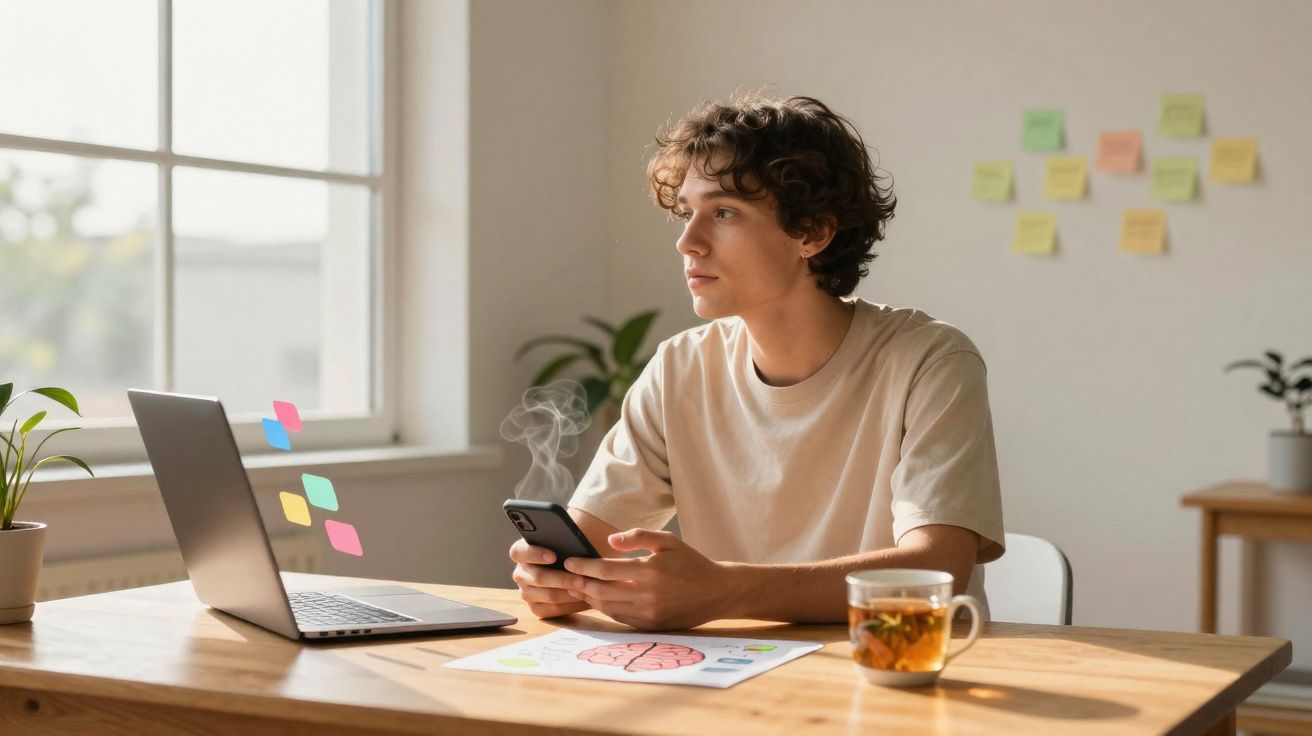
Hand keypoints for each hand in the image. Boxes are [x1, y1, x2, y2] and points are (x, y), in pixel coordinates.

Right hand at [508, 538, 590, 618]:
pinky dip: (569, 605)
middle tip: (580, 579)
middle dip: (561, 579)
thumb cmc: (573, 548)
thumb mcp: (571, 538)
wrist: (582, 566)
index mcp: (522, 552)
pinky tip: (583, 598)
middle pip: (537, 578)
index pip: (519, 552)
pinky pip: (552, 610)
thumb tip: (574, 542)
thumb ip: (568, 536)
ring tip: (586, 589)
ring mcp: (527, 592)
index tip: (554, 556)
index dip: (535, 554)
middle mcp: (521, 573)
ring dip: (569, 593)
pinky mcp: (537, 607)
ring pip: (548, 595)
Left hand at [561, 529, 735, 630]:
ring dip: (589, 597)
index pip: (606, 570)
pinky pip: (620, 617)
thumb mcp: (668, 541)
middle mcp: (647, 594)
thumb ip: (638, 537)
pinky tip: (597, 599)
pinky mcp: (650, 625)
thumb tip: (610, 541)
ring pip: (608, 606)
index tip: (569, 562)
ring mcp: (648, 613)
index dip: (584, 566)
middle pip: (601, 590)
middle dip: (579, 583)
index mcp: (650, 571)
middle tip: (564, 577)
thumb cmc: (690, 562)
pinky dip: (605, 608)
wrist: (716, 592)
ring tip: (576, 587)